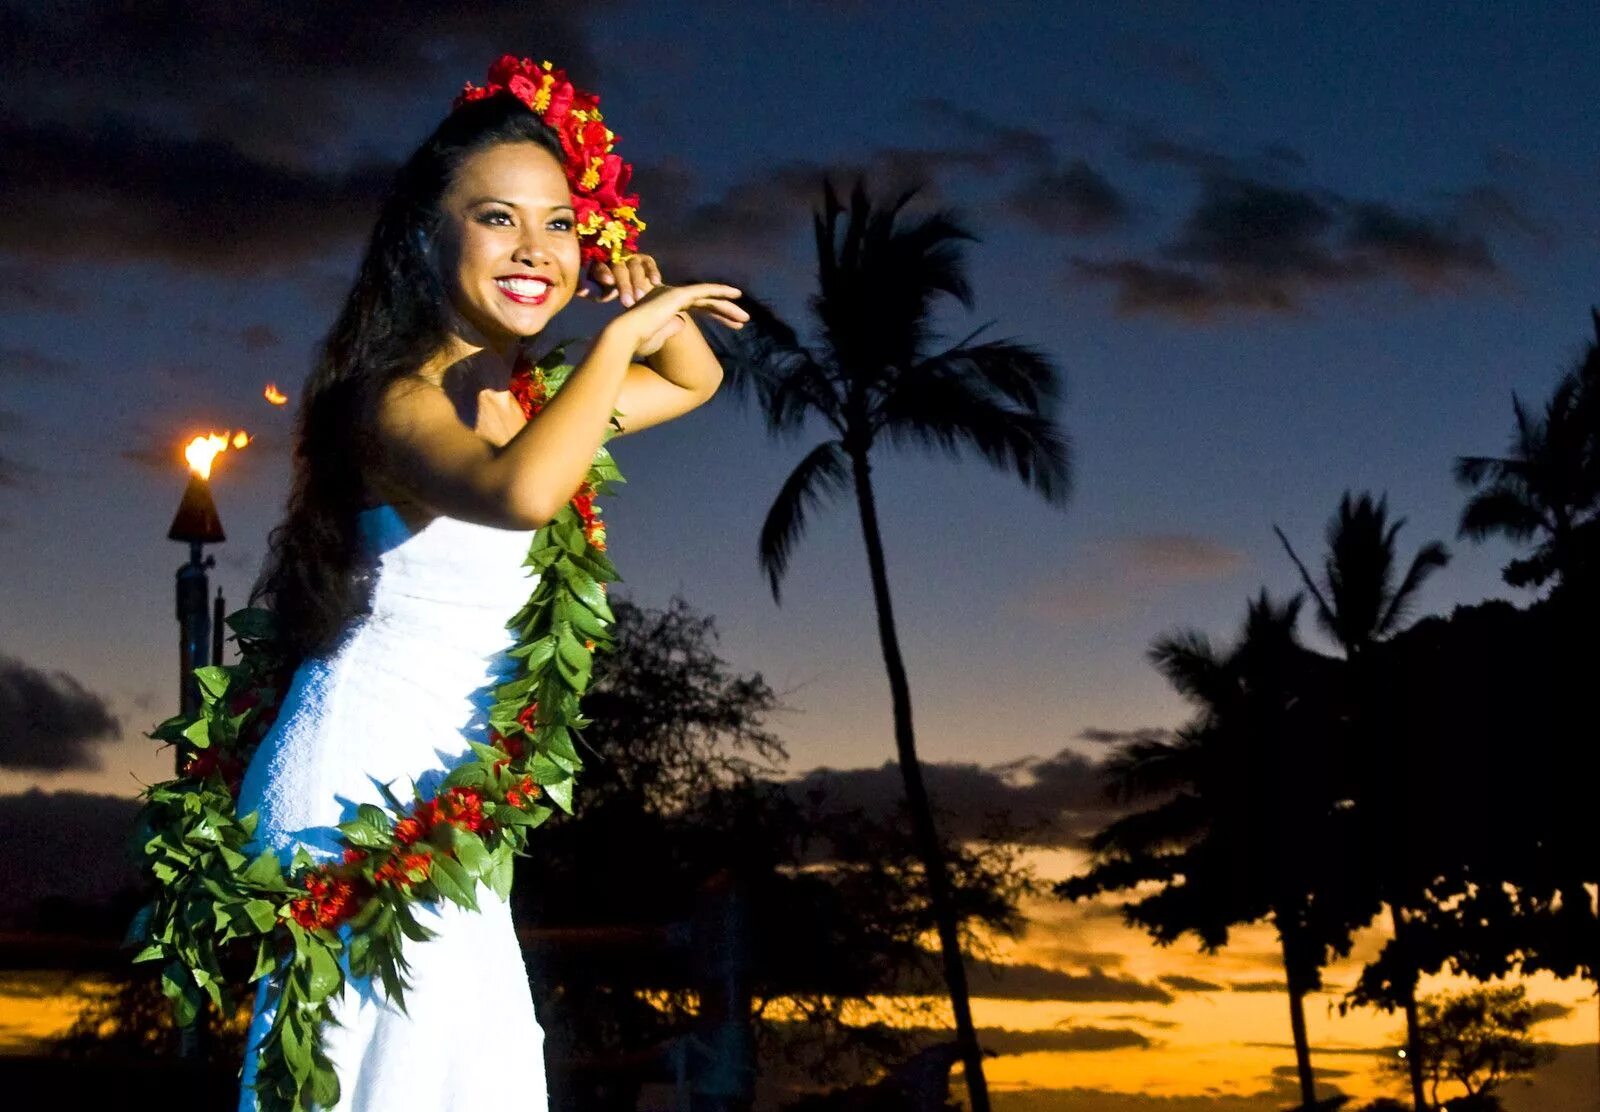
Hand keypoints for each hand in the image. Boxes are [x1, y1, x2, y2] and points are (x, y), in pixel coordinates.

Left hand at [578, 252, 663, 306]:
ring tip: (640, 298)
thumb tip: (580, 291)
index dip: (604, 273)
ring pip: (634, 267)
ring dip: (637, 282)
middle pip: (618, 268)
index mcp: (599, 263)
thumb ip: (592, 291)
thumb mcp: (600, 292)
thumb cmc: (611, 290)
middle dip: (623, 285)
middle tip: (627, 302)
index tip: (609, 282)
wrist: (633, 290)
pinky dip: (652, 272)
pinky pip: (649, 263)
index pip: (600, 266)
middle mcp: (614, 257)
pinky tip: (656, 282)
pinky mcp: (645, 259)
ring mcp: (630, 257)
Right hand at [603, 281, 747, 360]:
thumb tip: (682, 323)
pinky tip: (736, 294)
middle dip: (726, 312)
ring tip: (745, 317)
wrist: (626, 336)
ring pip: (709, 298)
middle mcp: (673, 298)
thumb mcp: (657, 339)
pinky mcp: (678, 294)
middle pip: (707, 303)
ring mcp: (675, 294)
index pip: (700, 309)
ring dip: (728, 307)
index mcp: (669, 309)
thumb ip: (670, 330)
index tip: (735, 326)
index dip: (718, 316)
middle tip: (743, 321)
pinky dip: (720, 291)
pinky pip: (704, 291)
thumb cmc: (637, 342)